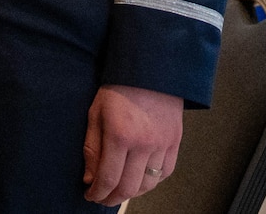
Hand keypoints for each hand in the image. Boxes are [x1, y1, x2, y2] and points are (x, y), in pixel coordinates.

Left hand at [82, 84, 182, 205]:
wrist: (151, 66)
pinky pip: (166, 172)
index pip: (108, 179)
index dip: (97, 193)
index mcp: (120, 135)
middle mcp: (144, 143)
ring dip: (132, 193)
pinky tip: (141, 178)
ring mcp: (162, 143)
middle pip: (129, 187)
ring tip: (120, 189)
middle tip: (102, 197)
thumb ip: (92, 148)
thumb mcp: (96, 113)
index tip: (90, 194)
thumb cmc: (120, 87)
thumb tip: (90, 178)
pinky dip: (153, 181)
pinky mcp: (175, 140)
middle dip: (112, 198)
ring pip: (148, 184)